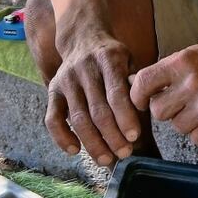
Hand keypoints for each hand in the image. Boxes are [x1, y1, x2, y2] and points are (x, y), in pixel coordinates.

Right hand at [45, 28, 140, 165]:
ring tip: (106, 159)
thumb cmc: (113, 58)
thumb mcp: (129, 60)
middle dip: (112, 136)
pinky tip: (75, 150)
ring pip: (78, 118)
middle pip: (98, 110)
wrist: (83, 38)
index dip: (125, 117)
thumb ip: (135, 82)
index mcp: (108, 58)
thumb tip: (145, 108)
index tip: (134, 137)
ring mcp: (67, 80)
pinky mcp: (53, 90)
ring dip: (93, 143)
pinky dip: (62, 137)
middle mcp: (85, 68)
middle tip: (124, 153)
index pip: (116, 93)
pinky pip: (52, 118)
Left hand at [130, 41, 197, 145]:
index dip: (137, 96)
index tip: (143, 101)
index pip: (144, 83)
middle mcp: (194, 84)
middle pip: (159, 112)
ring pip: (178, 127)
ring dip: (186, 121)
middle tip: (180, 103)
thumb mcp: (191, 55)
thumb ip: (164, 70)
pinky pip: (197, 139)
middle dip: (165, 110)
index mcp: (182, 63)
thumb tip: (133, 84)